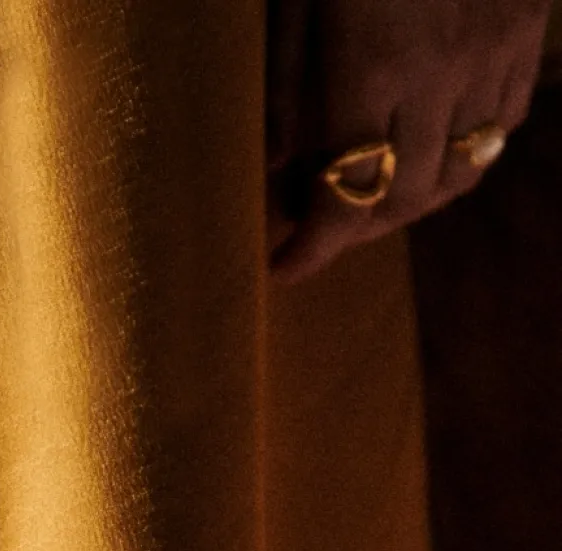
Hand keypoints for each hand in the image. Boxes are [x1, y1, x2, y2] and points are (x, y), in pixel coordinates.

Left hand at [271, 0, 549, 281]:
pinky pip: (505, 118)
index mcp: (375, 63)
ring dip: (416, 198)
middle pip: (408, 197)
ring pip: (466, 169)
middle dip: (358, 230)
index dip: (313, 248)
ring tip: (376, 194)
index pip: (347, 198)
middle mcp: (444, 72)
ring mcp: (495, 49)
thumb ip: (289, 76)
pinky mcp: (528, 24)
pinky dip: (468, 149)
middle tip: (319, 227)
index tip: (283, 267)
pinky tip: (433, 142)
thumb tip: (280, 163)